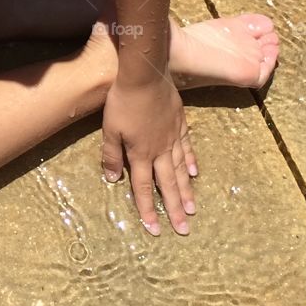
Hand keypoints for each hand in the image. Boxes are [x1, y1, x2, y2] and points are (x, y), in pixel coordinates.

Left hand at [100, 74, 197, 235]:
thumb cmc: (122, 101)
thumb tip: (113, 179)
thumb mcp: (110, 129)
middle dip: (175, 208)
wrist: (145, 74)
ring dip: (187, 191)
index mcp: (140, 153)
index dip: (148, 210)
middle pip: (168, 184)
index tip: (155, 230)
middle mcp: (160, 150)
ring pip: (181, 169)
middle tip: (184, 230)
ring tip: (193, 209)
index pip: (144, 187)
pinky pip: (187, 147)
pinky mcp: (180, 123)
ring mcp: (173, 137)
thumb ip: (112, 155)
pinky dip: (191, 161)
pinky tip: (195, 172)